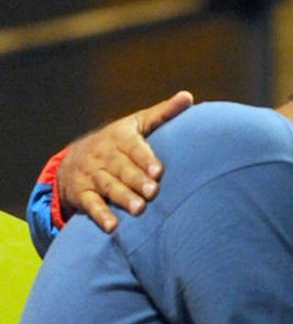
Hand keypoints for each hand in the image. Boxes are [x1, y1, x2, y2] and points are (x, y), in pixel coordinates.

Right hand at [57, 91, 192, 231]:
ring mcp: (91, 174)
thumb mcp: (137, 124)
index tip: (158, 171)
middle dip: (136, 180)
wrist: (74, 159)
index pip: (132, 147)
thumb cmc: (119, 142)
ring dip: (122, 197)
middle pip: (120, 168)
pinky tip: (113, 227)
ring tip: (139, 209)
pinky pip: (90, 205)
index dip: (145, 158)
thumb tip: (188, 96)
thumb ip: (162, 113)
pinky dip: (100, 215)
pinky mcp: (81, 193)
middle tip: (152, 192)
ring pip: (107, 186)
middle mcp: (103, 154)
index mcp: (119, 136)